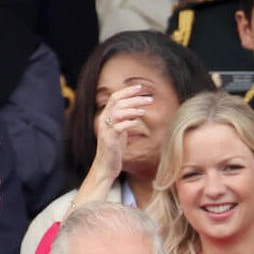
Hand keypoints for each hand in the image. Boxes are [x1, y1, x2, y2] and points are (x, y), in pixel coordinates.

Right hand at [72, 84, 151, 208]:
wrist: (106, 166)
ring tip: (144, 110)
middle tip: (149, 99)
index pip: (115, 97)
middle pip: (117, 102)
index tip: (140, 87)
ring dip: (132, 109)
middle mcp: (104, 121)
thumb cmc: (114, 149)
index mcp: (106, 117)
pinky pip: (119, 127)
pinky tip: (137, 122)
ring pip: (118, 112)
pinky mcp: (110, 141)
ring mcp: (106, 130)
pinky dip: (129, 122)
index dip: (127, 91)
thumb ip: (124, 119)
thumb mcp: (119, 131)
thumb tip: (137, 109)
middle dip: (134, 98)